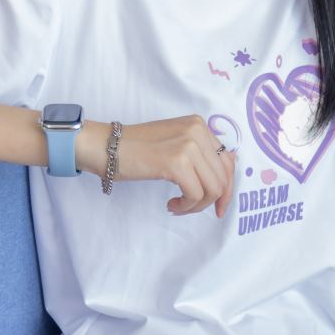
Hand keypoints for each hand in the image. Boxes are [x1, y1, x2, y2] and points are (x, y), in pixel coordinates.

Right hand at [82, 115, 238, 217]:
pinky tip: (171, 205)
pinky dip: (186, 206)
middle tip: (193, 209)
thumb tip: (225, 179)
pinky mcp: (177, 162)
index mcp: (199, 125)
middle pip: (223, 178)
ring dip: (196, 206)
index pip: (228, 162)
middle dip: (212, 201)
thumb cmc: (136, 150)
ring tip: (178, 206)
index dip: (227, 189)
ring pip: (212, 189)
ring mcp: (188, 145)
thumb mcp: (175, 144)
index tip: (218, 206)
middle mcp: (197, 130)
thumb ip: (200, 156)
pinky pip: (195, 195)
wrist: (106, 147)